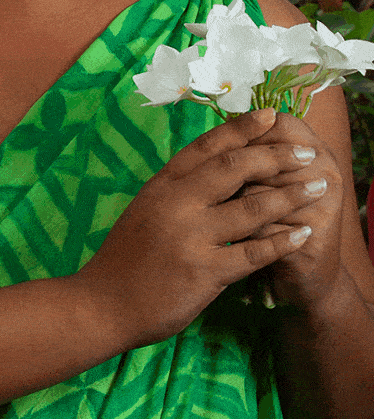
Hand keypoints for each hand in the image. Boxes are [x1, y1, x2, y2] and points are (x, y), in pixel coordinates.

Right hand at [76, 108, 325, 348]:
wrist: (102, 303)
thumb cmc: (125, 259)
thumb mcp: (144, 210)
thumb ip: (177, 191)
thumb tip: (216, 168)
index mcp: (160, 186)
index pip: (205, 146)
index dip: (241, 128)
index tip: (270, 115)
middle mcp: (175, 204)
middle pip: (234, 167)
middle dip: (276, 155)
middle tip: (305, 151)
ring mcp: (191, 237)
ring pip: (252, 206)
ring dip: (291, 195)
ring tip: (317, 186)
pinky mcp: (205, 271)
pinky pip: (255, 252)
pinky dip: (282, 241)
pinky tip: (301, 234)